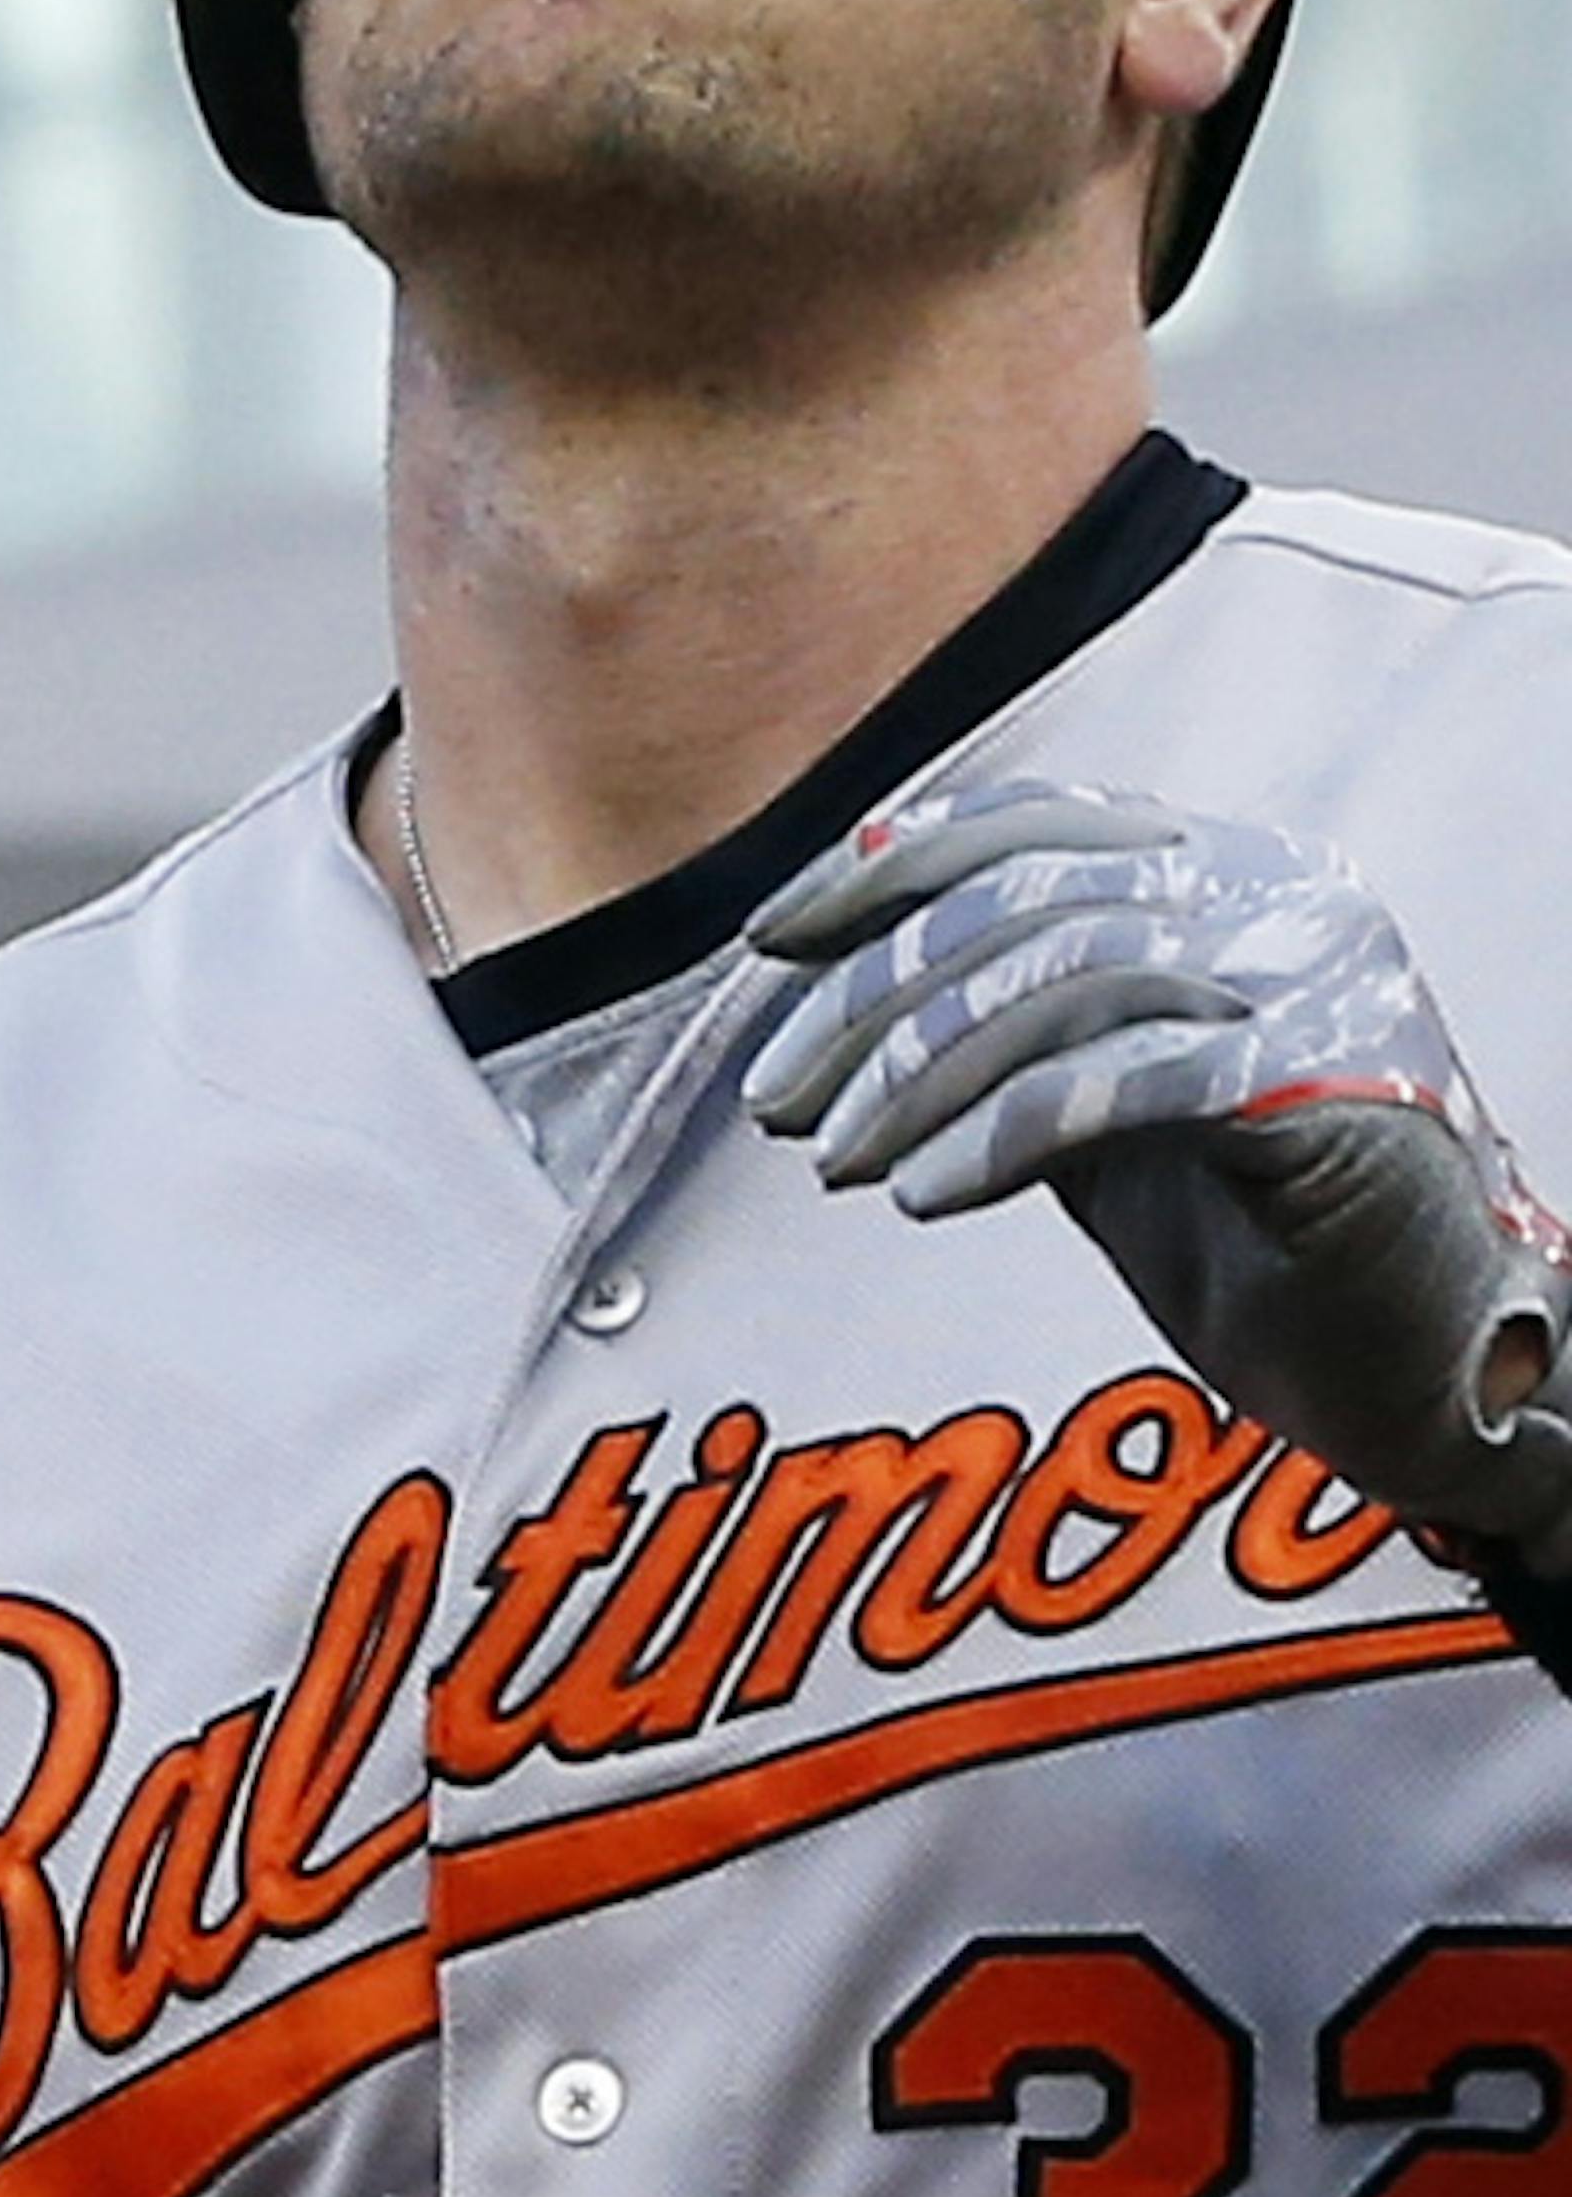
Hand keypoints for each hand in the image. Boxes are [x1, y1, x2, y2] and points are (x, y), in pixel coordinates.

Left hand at [742, 779, 1571, 1570]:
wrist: (1428, 1372)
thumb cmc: (1264, 1244)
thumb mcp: (1107, 1112)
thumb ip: (1015, 1031)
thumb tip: (846, 986)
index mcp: (1224, 873)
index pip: (1029, 824)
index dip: (883, 868)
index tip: (767, 941)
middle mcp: (1277, 895)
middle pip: (1026, 901)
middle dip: (873, 999)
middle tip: (776, 1101)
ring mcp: (1312, 978)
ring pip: (1065, 979)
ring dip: (917, 1076)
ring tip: (837, 1163)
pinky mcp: (1325, 1081)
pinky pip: (1126, 1082)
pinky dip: (1001, 1135)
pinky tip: (924, 1196)